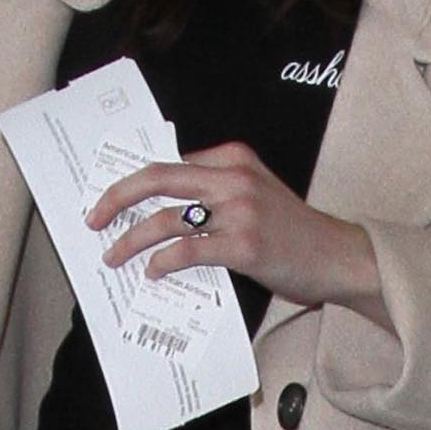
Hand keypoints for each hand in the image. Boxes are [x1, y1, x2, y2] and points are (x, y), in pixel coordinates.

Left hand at [88, 142, 383, 322]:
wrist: (337, 255)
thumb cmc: (292, 231)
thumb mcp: (255, 192)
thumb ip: (215, 192)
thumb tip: (162, 210)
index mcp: (232, 158)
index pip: (169, 164)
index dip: (133, 182)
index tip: (109, 199)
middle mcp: (232, 177)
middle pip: (156, 178)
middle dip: (116, 198)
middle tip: (93, 218)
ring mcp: (238, 211)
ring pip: (165, 218)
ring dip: (131, 239)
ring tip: (114, 255)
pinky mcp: (243, 246)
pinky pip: (187, 251)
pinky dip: (162, 261)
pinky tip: (152, 271)